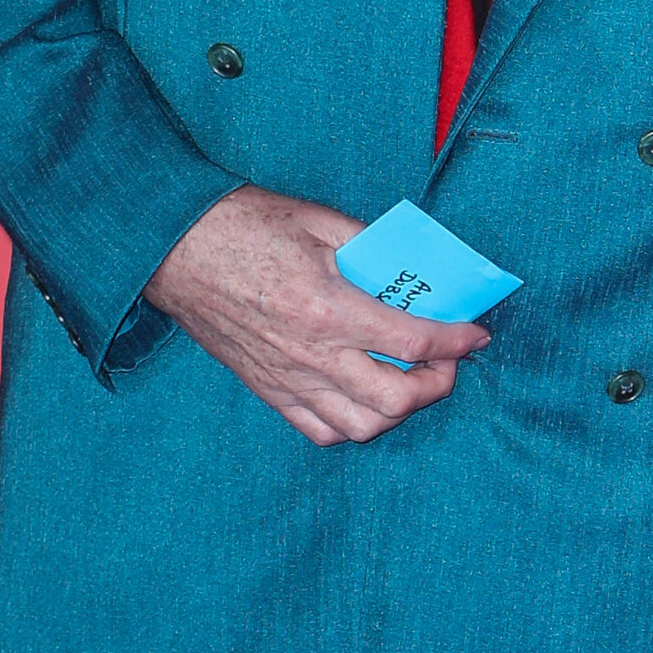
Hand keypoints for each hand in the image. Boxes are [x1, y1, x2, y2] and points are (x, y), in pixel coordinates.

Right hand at [144, 185, 490, 445]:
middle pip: (396, 400)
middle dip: (437, 384)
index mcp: (329, 308)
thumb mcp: (320, 221)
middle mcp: (311, 355)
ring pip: (361, 426)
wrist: (175, 247)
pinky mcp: (268, 390)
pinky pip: (320, 431)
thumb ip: (372, 248)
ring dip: (399, 410)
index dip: (457, 341)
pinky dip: (353, 423)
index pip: (413, 341)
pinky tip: (364, 396)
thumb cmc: (244, 225)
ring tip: (410, 381)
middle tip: (448, 360)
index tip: (477, 334)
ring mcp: (288, 379)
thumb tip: (413, 269)